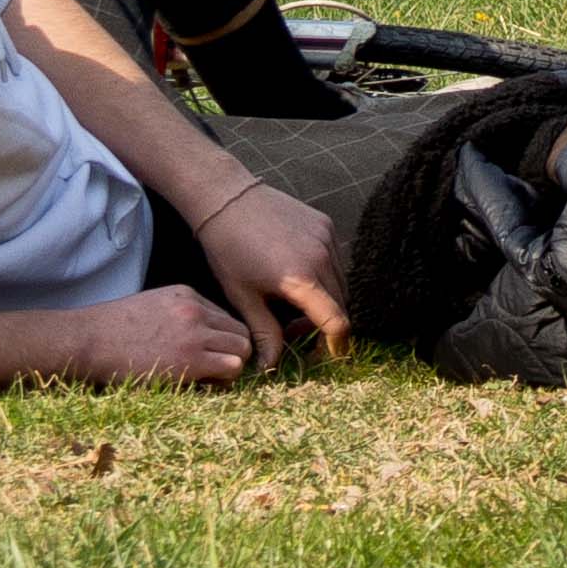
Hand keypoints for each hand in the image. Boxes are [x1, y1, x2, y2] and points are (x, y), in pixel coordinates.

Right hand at [63, 287, 264, 384]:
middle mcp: (196, 310)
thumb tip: (199, 340)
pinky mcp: (191, 358)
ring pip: (242, 349)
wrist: (91, 340)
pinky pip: (231, 368)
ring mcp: (195, 333)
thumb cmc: (113, 330)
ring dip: (231, 367)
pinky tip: (203, 385)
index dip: (220, 340)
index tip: (206, 355)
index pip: (225, 318)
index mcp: (186, 295)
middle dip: (233, 352)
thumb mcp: (151, 307)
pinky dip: (224, 380)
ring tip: (210, 379)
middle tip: (214, 370)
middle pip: (240, 332)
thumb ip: (178, 316)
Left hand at [186, 180, 353, 368]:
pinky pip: (336, 260)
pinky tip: (296, 278)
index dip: (335, 345)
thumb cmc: (227, 250)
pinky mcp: (325, 224)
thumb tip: (270, 369)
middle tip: (291, 330)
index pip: (336, 322)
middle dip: (323, 324)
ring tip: (291, 304)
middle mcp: (321, 256)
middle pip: (341, 305)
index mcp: (301, 279)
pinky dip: (324, 276)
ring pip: (340, 283)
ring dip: (325, 301)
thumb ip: (264, 334)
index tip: (326, 355)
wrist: (226, 198)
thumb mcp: (243, 297)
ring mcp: (326, 237)